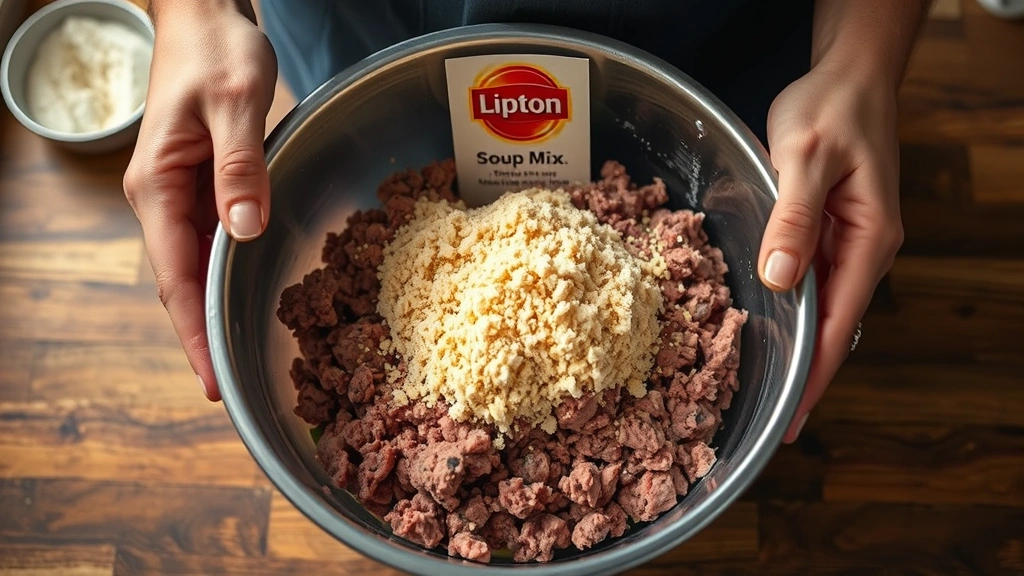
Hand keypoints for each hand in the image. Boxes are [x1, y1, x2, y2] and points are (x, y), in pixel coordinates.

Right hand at [123, 1, 276, 400]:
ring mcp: (178, 195)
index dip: (194, 333)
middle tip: (232, 386)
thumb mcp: (236, 104)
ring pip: (194, 269)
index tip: (213, 380)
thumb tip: (242, 234)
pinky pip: (210, 244)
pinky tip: (245, 298)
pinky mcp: (199, 186)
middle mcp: (160, 199)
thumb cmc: (216, 50)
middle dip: (202, 336)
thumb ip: (240, 168)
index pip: (174, 278)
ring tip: (240, 359)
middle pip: (179, 284)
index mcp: (158, 187)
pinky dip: (225, 277)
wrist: (205, 14)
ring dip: (213, 312)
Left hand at [757, 59, 903, 441]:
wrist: (848, 77)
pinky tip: (766, 325)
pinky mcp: (828, 230)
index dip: (815, 376)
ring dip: (794, 344)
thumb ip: (793, 219)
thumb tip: (781, 282)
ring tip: (759, 383)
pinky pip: (808, 281)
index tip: (792, 419)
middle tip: (766, 416)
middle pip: (832, 327)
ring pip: (819, 307)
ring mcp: (847, 242)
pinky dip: (789, 308)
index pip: (839, 325)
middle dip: (803, 373)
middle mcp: (863, 250)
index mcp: (869, 240)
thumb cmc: (832, 108)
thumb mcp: (805, 157)